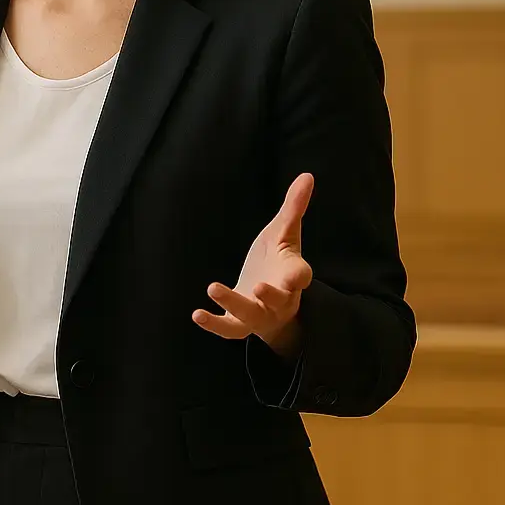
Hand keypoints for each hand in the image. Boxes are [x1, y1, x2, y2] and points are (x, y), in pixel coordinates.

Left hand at [192, 173, 313, 356]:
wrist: (271, 300)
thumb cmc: (278, 261)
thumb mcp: (285, 233)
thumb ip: (294, 207)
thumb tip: (307, 175)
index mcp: (292, 275)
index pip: (300, 277)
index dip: (300, 277)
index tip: (301, 275)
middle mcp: (279, 298)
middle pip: (278, 300)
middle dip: (271, 296)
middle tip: (259, 286)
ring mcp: (259, 313)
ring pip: (250, 315)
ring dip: (233, 304)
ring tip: (213, 287)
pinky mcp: (240, 323)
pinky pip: (229, 329)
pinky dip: (213, 324)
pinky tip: (196, 314)